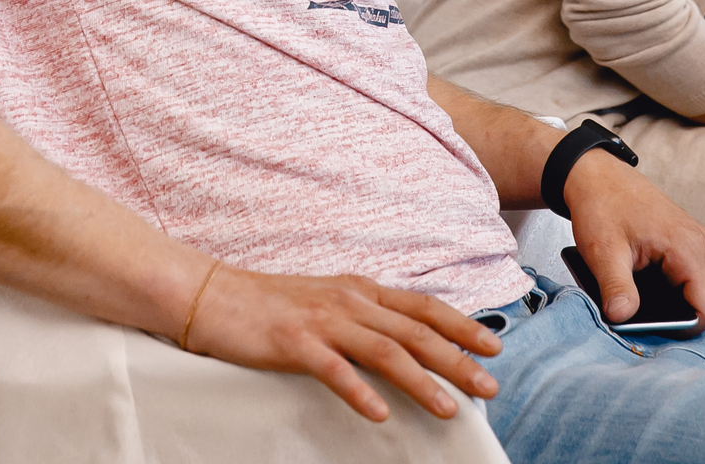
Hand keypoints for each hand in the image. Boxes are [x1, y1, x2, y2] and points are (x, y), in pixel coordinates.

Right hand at [184, 265, 503, 422]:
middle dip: (457, 359)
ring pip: (384, 350)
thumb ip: (363, 318)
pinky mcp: (292, 342)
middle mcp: (349, 301)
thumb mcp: (326, 302)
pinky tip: (379, 413)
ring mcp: (322, 320)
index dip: (461, 325)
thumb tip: (402, 342)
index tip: (493, 346)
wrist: (211, 294)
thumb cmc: (269, 305)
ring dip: (421, 380)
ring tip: (448, 408)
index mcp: (359, 290)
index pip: (422, 306)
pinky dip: (359, 391)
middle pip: (414, 331)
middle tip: (489, 386)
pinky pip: (333, 369)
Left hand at [561, 149, 704, 331]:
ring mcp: (699, 245)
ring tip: (633, 290)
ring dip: (668, 300)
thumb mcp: (603, 250)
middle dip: (672, 314)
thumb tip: (622, 319)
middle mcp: (703, 246)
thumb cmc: (602, 205)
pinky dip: (667, 287)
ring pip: (694, 293)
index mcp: (689, 248)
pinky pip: (688, 279)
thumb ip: (616, 287)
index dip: (685, 327)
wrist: (597, 176)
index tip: (651, 325)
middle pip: (702, 303)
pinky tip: (640, 280)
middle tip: (634, 308)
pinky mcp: (690, 246)